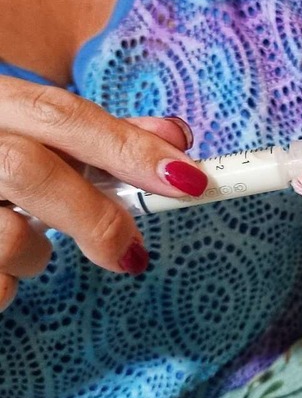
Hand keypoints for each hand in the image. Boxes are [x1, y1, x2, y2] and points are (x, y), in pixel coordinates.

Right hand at [0, 76, 205, 310]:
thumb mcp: (39, 131)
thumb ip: (105, 135)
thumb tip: (177, 141)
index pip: (65, 114)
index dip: (131, 148)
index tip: (188, 179)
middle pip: (31, 171)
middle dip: (94, 217)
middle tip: (131, 252)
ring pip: (6, 237)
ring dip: (39, 254)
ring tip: (30, 244)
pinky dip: (7, 282)